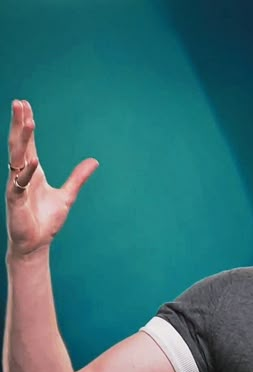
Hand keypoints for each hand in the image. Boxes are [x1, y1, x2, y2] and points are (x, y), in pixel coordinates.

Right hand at [6, 100, 98, 256]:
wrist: (36, 243)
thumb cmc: (46, 220)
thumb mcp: (67, 195)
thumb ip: (78, 177)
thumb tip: (94, 161)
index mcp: (32, 172)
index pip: (28, 143)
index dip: (26, 125)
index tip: (25, 105)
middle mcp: (21, 175)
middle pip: (19, 144)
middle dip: (19, 124)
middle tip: (18, 102)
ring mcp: (16, 186)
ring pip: (16, 158)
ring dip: (21, 139)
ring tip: (27, 120)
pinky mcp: (15, 201)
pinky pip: (18, 184)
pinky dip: (25, 173)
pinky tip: (31, 161)